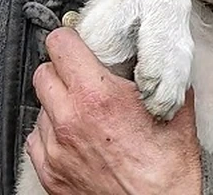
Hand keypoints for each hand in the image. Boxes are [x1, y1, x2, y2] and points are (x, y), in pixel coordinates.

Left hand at [26, 27, 201, 194]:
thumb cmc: (168, 172)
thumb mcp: (176, 111)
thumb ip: (160, 76)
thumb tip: (158, 55)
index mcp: (97, 96)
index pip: (60, 44)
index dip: (69, 39)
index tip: (77, 44)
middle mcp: (70, 118)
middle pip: (43, 72)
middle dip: (61, 70)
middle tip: (81, 78)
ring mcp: (56, 147)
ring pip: (40, 106)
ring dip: (57, 104)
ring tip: (83, 113)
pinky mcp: (50, 171)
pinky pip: (36, 138)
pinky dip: (51, 134)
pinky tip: (74, 137)